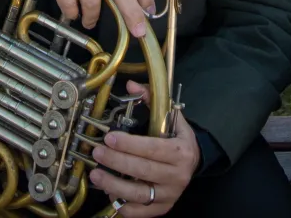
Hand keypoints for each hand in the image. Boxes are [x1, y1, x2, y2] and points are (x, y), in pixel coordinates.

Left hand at [90, 89, 198, 216]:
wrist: (194, 161)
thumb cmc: (177, 138)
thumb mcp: (171, 116)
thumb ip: (151, 99)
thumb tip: (130, 85)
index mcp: (181, 152)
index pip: (152, 149)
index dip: (129, 144)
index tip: (109, 138)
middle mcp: (178, 175)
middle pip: (143, 170)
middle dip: (116, 161)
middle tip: (96, 153)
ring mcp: (170, 194)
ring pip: (139, 193)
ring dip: (114, 185)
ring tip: (96, 174)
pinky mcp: (163, 207)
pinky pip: (140, 211)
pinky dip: (122, 204)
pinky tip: (109, 192)